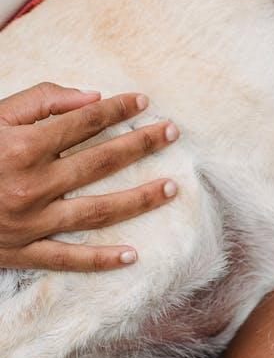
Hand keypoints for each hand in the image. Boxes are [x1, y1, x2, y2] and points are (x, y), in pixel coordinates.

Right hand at [0, 84, 179, 271]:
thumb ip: (41, 100)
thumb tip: (92, 97)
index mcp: (22, 147)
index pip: (84, 123)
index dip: (117, 109)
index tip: (144, 102)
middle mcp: (30, 185)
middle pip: (101, 162)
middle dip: (141, 145)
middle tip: (171, 133)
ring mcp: (28, 222)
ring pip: (97, 211)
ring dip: (139, 199)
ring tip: (171, 188)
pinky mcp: (19, 252)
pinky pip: (67, 259)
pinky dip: (101, 260)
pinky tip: (133, 255)